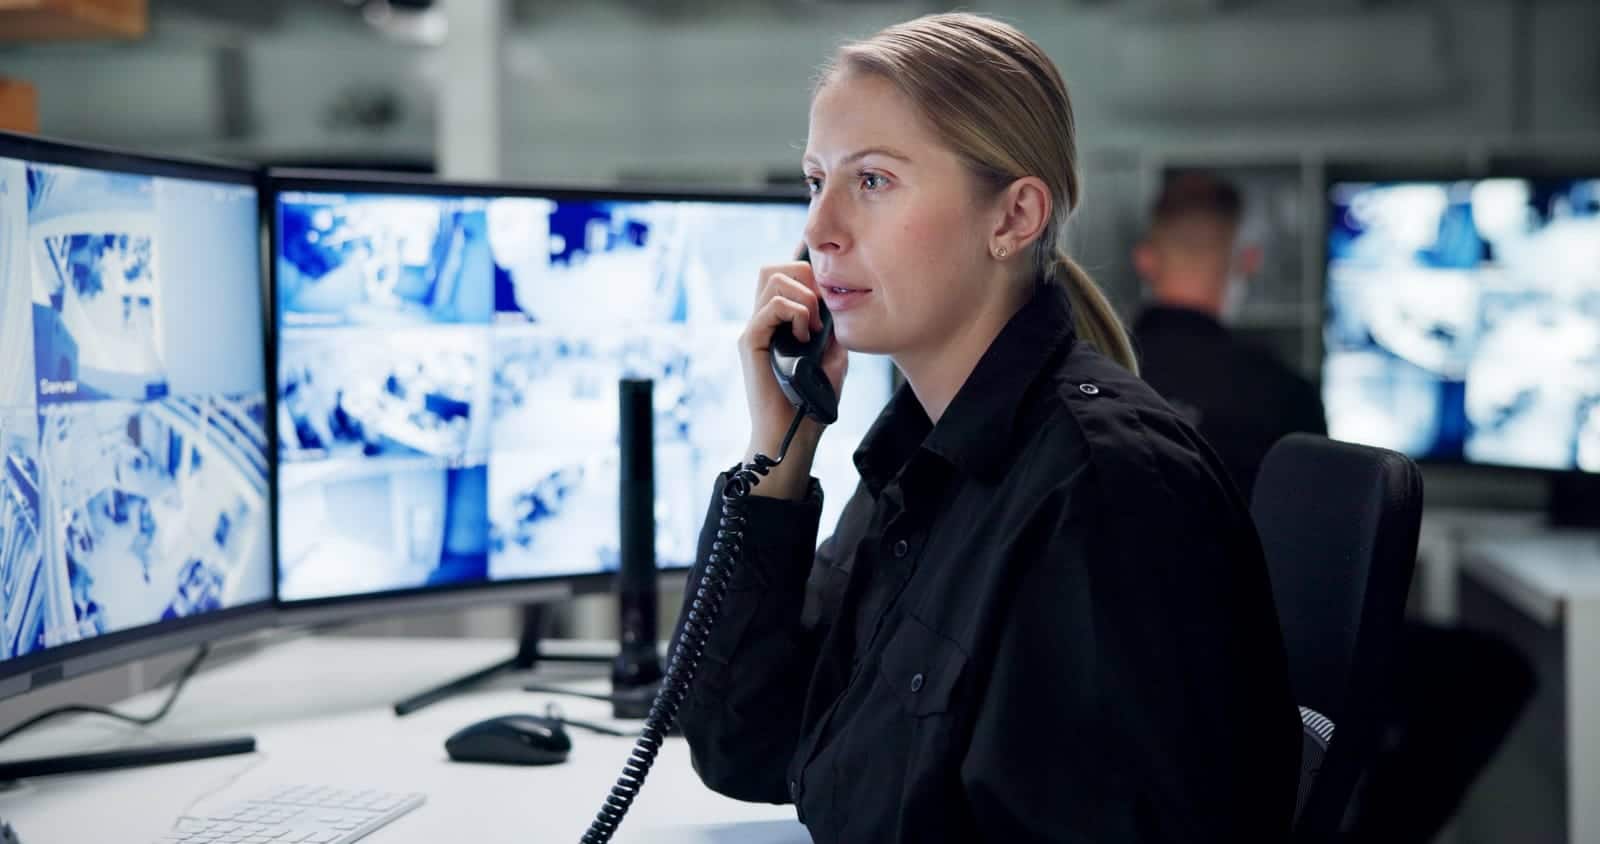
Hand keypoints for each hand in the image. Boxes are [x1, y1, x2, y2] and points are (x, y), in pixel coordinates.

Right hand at [737, 261, 848, 497]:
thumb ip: (833, 332)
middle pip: (773, 268)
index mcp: (779, 323)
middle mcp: (762, 322)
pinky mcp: (750, 341)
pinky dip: (796, 313)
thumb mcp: (832, 359)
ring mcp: (755, 330)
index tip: (830, 305)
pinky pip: (771, 306)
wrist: (794, 435)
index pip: (785, 275)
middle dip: (805, 278)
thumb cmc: (811, 403)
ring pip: (771, 277)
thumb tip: (840, 305)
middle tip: (821, 311)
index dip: (810, 278)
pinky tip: (806, 338)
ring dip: (804, 297)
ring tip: (815, 329)